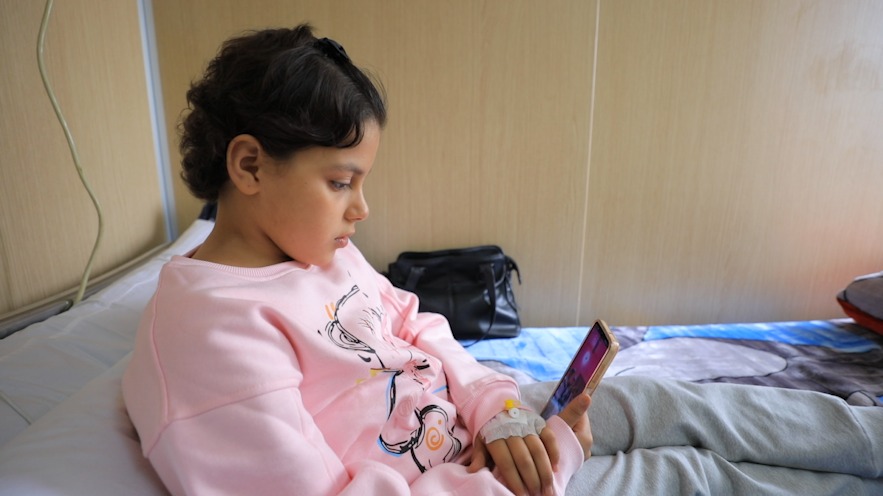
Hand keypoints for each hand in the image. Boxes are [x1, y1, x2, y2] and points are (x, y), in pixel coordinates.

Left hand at [466, 393, 591, 495]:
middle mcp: (512, 430)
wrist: (497, 405)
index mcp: (496, 437)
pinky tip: (555, 468)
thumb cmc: (489, 429)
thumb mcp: (480, 441)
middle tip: (537, 495)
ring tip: (548, 489)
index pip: (506, 463)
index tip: (521, 495)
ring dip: (545, 471)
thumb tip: (473, 471)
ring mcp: (527, 425)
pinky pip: (549, 437)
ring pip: (539, 450)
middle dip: (532, 480)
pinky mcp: (539, 422)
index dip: (515, 481)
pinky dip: (554, 453)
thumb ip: (479, 456)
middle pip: (524, 459)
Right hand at [556, 391, 592, 460]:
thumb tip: (588, 396)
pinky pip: (569, 444)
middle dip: (567, 421)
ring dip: (564, 431)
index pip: (582, 415)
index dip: (571, 409)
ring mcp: (580, 455)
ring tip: (552, 432)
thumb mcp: (561, 425)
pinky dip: (563, 441)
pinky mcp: (573, 460)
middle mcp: (587, 448)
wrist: (542, 471)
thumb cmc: (552, 447)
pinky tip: (554, 442)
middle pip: (578, 426)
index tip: (559, 409)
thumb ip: (573, 411)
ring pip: (573, 435)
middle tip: (553, 422)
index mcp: (587, 436)